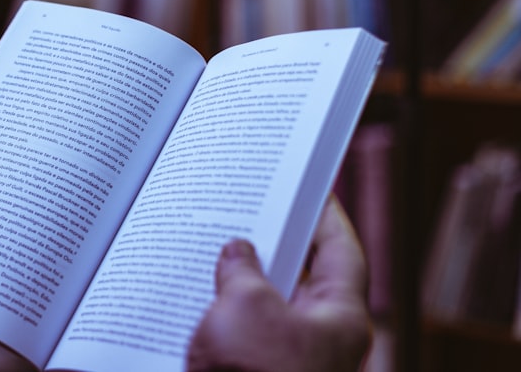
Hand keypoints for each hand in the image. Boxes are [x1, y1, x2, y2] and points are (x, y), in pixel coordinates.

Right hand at [187, 197, 370, 371]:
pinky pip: (250, 334)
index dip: (326, 217)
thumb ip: (242, 268)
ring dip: (245, 283)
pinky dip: (230, 315)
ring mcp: (294, 361)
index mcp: (340, 318)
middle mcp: (324, 340)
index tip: (313, 190)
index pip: (341, 253)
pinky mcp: (264, 371)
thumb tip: (237, 252)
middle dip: (275, 247)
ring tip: (216, 253)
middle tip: (254, 212)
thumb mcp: (245, 305)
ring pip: (272, 308)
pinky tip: (201, 299)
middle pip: (305, 279)